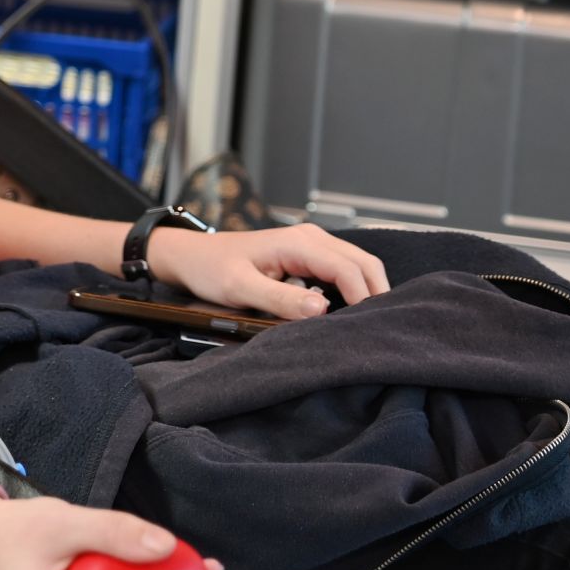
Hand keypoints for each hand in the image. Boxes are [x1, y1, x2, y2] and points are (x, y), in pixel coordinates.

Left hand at [150, 223, 388, 319]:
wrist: (192, 256)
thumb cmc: (211, 269)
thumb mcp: (239, 288)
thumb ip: (279, 299)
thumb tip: (321, 310)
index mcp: (299, 242)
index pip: (348, 270)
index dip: (363, 299)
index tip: (365, 330)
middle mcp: (312, 238)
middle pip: (364, 264)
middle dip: (375, 294)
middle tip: (376, 331)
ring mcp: (312, 244)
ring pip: (357, 266)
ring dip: (366, 291)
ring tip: (365, 325)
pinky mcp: (308, 255)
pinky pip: (342, 270)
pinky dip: (352, 289)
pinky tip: (346, 313)